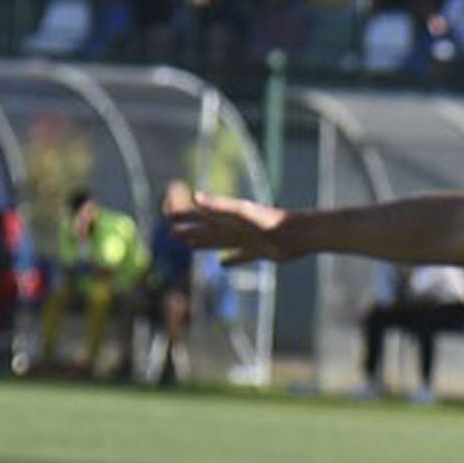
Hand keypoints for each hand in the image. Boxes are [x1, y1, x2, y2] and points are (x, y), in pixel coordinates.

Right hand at [169, 192, 287, 256]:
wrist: (297, 234)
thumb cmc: (268, 221)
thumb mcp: (240, 212)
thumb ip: (218, 205)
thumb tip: (194, 197)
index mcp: (227, 217)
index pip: (200, 216)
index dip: (183, 217)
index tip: (166, 218)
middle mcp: (235, 227)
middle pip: (206, 229)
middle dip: (189, 231)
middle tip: (171, 234)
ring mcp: (246, 239)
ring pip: (219, 242)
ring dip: (204, 244)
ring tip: (190, 246)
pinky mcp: (258, 252)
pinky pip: (240, 257)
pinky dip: (230, 260)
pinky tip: (223, 264)